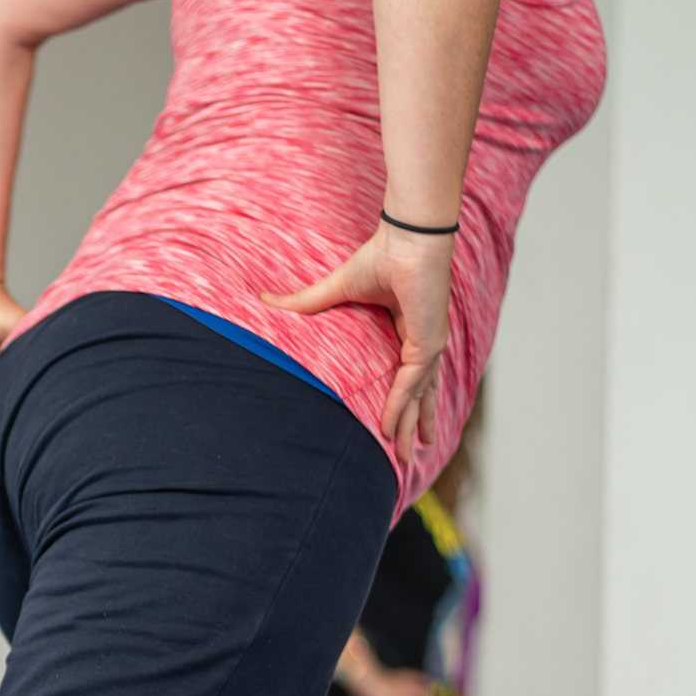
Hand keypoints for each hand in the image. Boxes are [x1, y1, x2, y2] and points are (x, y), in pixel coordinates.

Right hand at [264, 219, 455, 464]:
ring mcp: (429, 344)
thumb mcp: (338, 289)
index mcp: (409, 331)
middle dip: (413, 424)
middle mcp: (423, 342)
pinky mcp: (427, 343)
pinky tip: (388, 430)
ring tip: (407, 456)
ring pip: (418, 396)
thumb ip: (306, 304)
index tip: (396, 425)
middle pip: (419, 394)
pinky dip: (399, 407)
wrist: (406, 239)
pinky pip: (409, 384)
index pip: (410, 375)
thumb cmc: (382, 254)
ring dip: (410, 427)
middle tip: (408, 455)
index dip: (405, 401)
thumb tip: (266, 301)